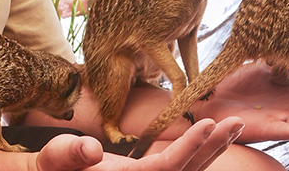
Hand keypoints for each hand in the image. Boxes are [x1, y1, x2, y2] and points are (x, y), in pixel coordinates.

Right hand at [32, 117, 243, 170]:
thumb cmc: (52, 168)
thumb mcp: (54, 158)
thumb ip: (69, 154)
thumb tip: (90, 149)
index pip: (167, 168)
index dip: (190, 148)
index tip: (209, 124)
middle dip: (213, 147)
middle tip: (236, 122)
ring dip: (212, 149)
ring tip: (232, 126)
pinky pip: (179, 169)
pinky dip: (198, 154)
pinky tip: (212, 140)